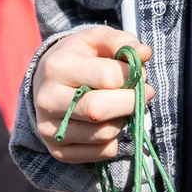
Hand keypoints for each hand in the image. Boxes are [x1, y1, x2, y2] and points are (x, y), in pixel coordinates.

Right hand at [32, 29, 151, 163]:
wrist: (46, 82)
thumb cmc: (78, 57)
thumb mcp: (96, 40)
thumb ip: (121, 42)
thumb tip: (145, 53)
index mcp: (57, 67)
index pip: (107, 77)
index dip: (132, 75)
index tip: (138, 73)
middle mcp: (47, 100)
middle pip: (99, 111)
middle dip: (132, 102)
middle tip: (144, 94)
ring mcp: (49, 129)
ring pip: (104, 134)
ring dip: (123, 120)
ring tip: (120, 106)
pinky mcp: (58, 151)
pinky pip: (102, 152)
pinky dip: (115, 139)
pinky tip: (108, 122)